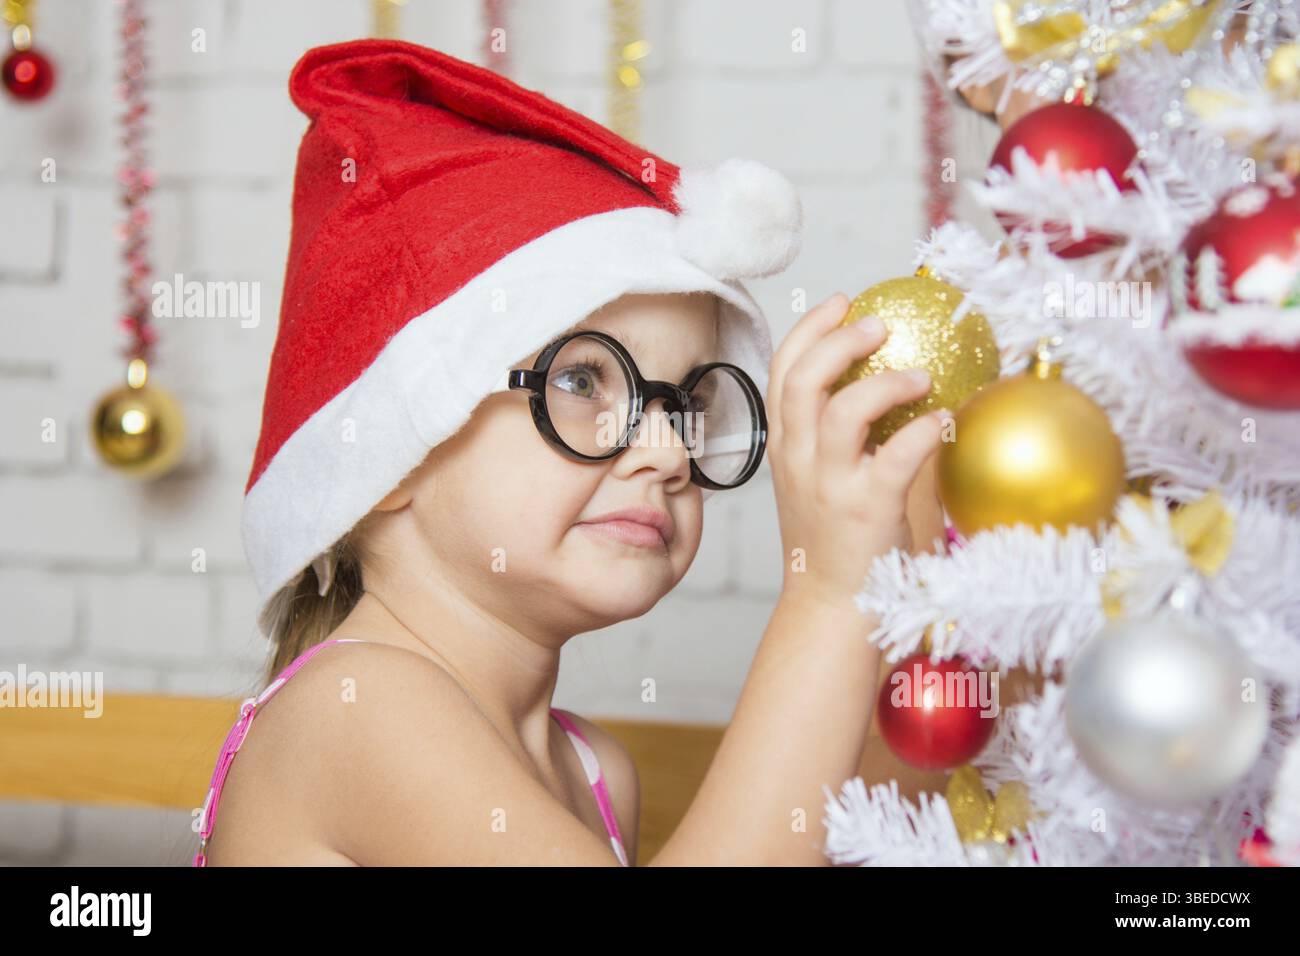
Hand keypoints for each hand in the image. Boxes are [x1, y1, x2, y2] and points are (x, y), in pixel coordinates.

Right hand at [765, 293, 948, 610]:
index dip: (808, 330)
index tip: (841, 302)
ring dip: (885, 382)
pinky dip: (922, 430)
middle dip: (839, 340)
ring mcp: (829, 484)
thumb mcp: (829, 482)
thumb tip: (911, 392)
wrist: (833, 609)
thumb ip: (856, 439)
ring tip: (920, 375)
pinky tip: (942, 420)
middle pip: (802, 379)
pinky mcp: (865, 509)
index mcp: (787, 448)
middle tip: (879, 323)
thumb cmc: (840, 546)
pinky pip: (895, 456)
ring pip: (842, 410)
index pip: (781, 373)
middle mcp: (800, 460)